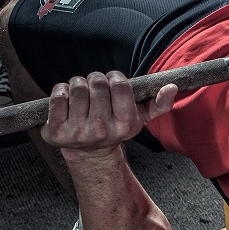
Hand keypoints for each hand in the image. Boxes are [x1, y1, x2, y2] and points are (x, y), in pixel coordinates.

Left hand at [42, 71, 177, 156]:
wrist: (90, 152)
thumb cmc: (115, 128)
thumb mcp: (140, 119)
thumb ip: (159, 103)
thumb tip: (172, 87)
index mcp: (124, 125)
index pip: (120, 85)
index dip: (115, 77)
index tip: (112, 82)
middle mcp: (102, 130)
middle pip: (97, 82)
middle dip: (95, 79)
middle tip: (95, 87)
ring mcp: (78, 132)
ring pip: (76, 87)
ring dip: (78, 84)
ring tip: (82, 93)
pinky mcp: (56, 132)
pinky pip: (57, 96)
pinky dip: (60, 91)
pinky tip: (67, 99)